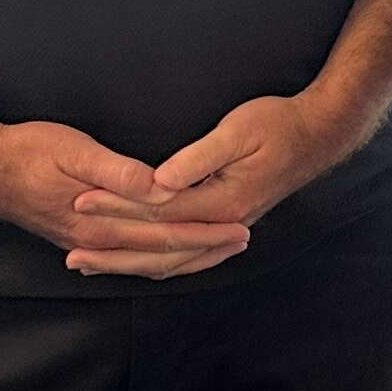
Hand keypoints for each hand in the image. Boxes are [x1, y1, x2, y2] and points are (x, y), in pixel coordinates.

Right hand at [0, 117, 250, 279]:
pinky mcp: (79, 238)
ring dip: (184, 257)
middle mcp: (96, 242)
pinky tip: (167, 256)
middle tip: (243, 239)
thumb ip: (118, 173)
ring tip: (218, 248)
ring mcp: (86, 244)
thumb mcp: (75, 151)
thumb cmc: (28, 151)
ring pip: (146, 262)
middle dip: (205, 249)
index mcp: (101, 223)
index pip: (166, 235)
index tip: (240, 228)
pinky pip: (127, 257)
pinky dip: (154, 259)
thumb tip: (161, 188)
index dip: (206, 233)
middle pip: (162, 255)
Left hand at [73, 94, 353, 258]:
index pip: (157, 212)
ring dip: (130, 264)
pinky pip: (187, 256)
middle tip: (71, 254)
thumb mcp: (238, 131)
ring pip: (172, 260)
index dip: (117, 206)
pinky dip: (158, 262)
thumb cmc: (279, 124)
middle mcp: (224, 224)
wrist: (320, 133)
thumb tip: (158, 182)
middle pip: (159, 247)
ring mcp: (228, 227)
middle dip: (113, 249)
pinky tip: (137, 263)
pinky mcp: (228, 224)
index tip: (80, 200)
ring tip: (91, 266)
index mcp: (222, 202)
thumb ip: (197, 158)